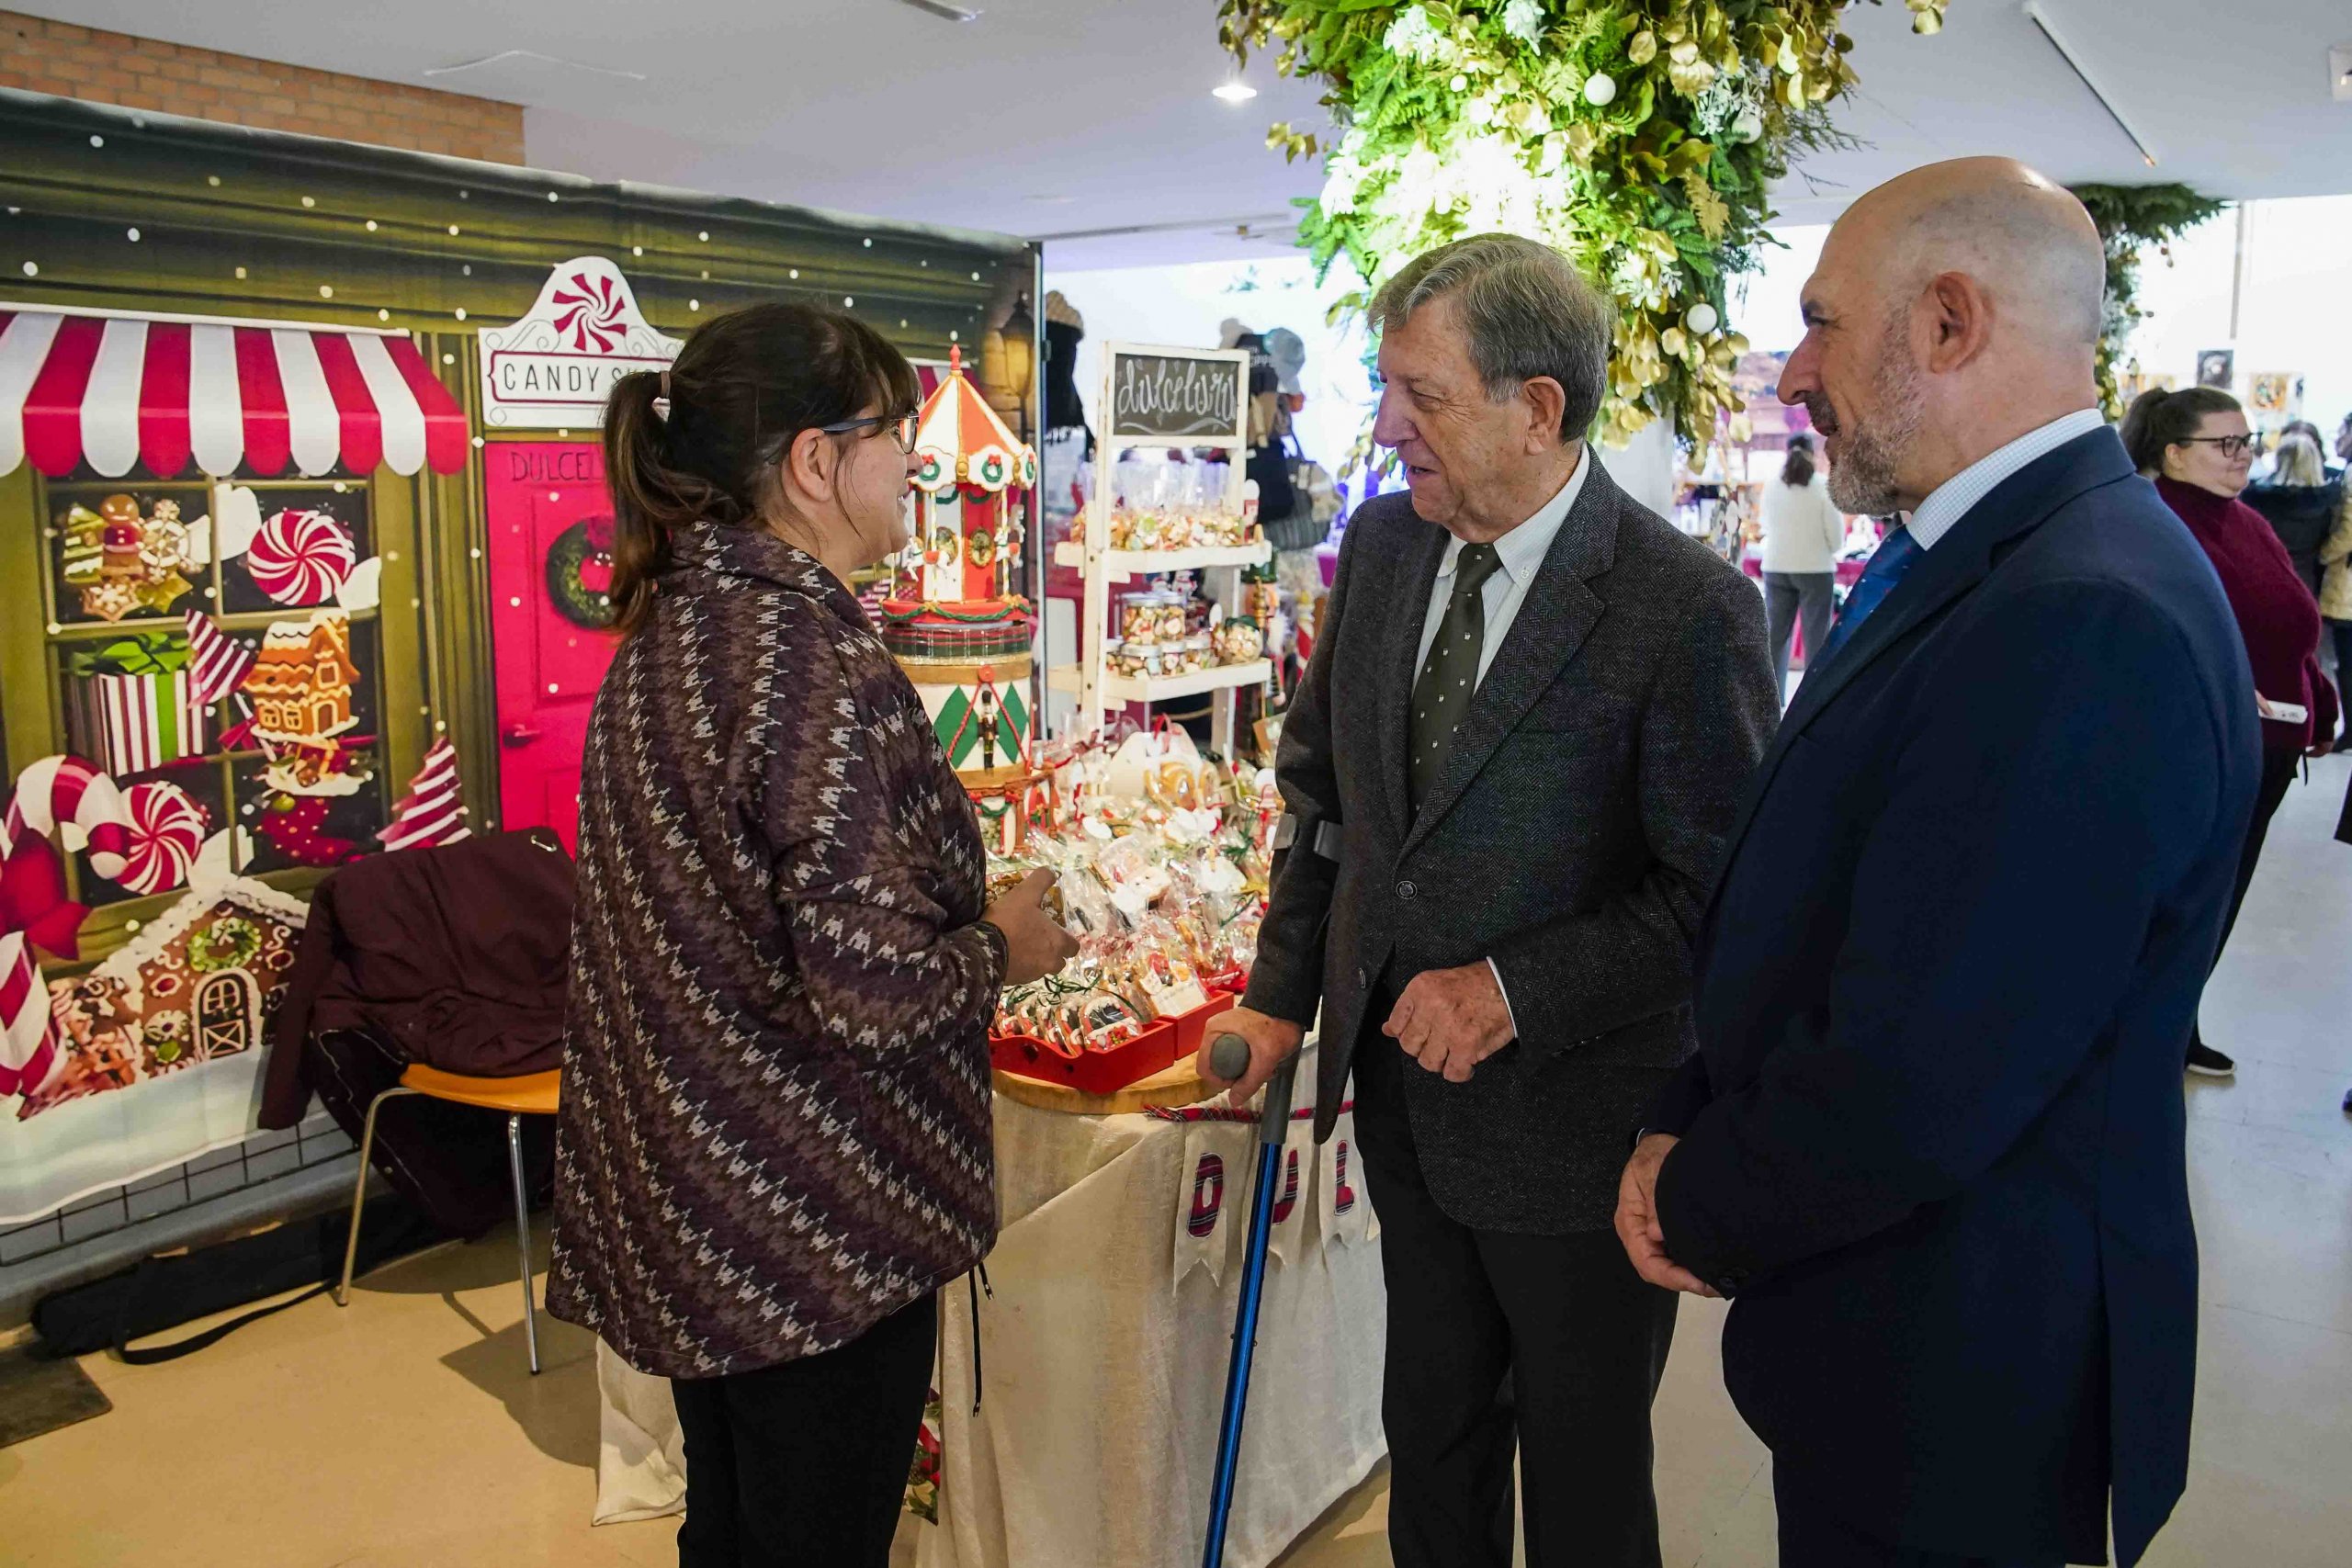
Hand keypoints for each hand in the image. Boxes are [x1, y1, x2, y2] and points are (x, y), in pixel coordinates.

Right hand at [983, 869, 1078, 986]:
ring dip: (1034, 959)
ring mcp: (1032, 975)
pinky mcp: (1014, 982)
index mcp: (1057, 942)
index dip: (1066, 939)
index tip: (1054, 930)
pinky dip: (1017, 966)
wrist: (982, 950)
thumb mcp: (1025, 893)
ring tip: (1018, 944)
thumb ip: (1041, 880)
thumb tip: (1052, 872)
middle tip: (1036, 938)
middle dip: (1051, 952)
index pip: (1073, 947)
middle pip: (1058, 961)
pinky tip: (1004, 953)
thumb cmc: (1010, 921)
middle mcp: (1049, 962)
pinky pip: (1021, 974)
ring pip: (1040, 969)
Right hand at [1196, 1005, 1304, 1108]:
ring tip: (1266, 1069)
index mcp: (1213, 1031)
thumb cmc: (1276, 1025)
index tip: (1238, 1083)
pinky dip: (1249, 1062)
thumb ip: (1250, 1081)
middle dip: (1236, 1076)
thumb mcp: (1265, 1057)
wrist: (1290, 1004)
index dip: (1219, 1080)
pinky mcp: (1236, 1033)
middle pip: (1216, 1065)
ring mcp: (1225, 1031)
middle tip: (1256, 1076)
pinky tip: (1266, 1062)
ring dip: (1245, 1071)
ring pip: (1228, 1062)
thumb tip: (1234, 1101)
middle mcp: (1215, 1031)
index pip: (1204, 1066)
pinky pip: (1235, 1054)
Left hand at [1382, 962, 1513, 1083]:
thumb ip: (1411, 1007)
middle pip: (1409, 1045)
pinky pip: (1452, 1072)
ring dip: (1440, 1061)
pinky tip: (1465, 1063)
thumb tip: (1388, 1030)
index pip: (1396, 1023)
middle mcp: (1431, 1007)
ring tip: (1452, 1051)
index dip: (1406, 1033)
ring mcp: (1448, 1027)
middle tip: (1439, 1043)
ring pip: (1428, 1062)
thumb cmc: (1475, 984)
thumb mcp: (1436, 983)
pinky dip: (1459, 1072)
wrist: (1508, 985)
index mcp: (1421, 988)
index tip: (1419, 1034)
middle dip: (1423, 1048)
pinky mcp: (1466, 1045)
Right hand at [1614, 1134, 1720, 1297]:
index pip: (1645, 1260)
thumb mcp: (1652, 1170)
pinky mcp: (1666, 1232)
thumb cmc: (1654, 1155)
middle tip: (1716, 1286)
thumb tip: (1657, 1234)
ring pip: (1667, 1267)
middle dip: (1684, 1282)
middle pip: (1656, 1270)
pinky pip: (1675, 1256)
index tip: (1698, 1282)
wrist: (1661, 1143)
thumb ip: (1654, 1199)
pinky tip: (1710, 1266)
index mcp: (1629, 1221)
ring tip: (1717, 1280)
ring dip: (1689, 1277)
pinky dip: (1691, 1265)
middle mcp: (1639, 1233)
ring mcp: (1652, 1235)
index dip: (1671, 1276)